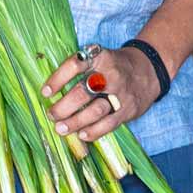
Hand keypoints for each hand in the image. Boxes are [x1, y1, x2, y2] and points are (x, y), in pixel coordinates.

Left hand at [41, 47, 160, 141]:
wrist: (148, 69)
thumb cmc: (113, 65)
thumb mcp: (99, 56)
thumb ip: (79, 68)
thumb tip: (51, 90)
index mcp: (99, 57)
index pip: (75, 64)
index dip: (58, 79)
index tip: (44, 92)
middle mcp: (110, 74)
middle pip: (83, 92)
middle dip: (64, 107)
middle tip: (51, 115)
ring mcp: (120, 93)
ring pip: (95, 110)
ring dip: (76, 122)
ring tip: (61, 128)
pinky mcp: (128, 109)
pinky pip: (110, 123)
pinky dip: (94, 131)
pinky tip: (82, 135)